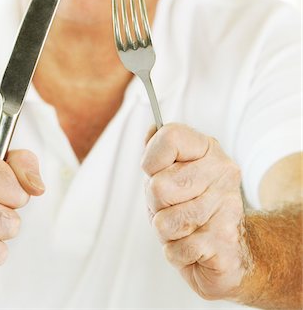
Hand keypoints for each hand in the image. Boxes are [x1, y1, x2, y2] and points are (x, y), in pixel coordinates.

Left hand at [142, 123, 248, 300]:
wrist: (230, 249)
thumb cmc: (192, 205)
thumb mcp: (173, 171)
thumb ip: (159, 148)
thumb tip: (152, 128)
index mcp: (208, 149)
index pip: (169, 137)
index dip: (151, 160)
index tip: (157, 173)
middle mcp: (223, 172)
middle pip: (159, 186)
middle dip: (155, 204)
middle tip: (173, 207)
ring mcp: (227, 206)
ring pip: (164, 222)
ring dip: (165, 231)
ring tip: (184, 227)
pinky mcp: (225, 241)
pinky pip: (175, 249)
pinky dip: (176, 253)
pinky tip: (194, 245)